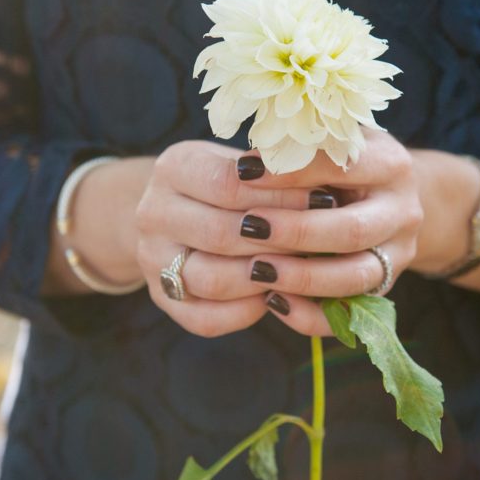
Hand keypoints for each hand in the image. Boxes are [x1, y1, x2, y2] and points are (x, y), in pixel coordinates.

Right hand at [135, 139, 327, 336]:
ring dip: (264, 279)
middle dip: (280, 241)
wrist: (174, 210)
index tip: (326, 199)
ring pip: (211, 279)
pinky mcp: (161, 297)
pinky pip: (204, 318)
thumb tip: (327, 187)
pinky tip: (276, 297)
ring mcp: (152, 259)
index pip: (230, 184)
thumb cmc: (226, 181)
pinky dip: (246, 312)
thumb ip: (275, 173)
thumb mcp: (241, 162)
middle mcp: (152, 212)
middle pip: (220, 234)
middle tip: (324, 243)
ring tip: (303, 270)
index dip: (282, 195)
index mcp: (174, 166)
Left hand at [200, 129, 424, 337]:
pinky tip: (273, 302)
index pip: (342, 167)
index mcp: (390, 164)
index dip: (291, 172)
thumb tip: (247, 164)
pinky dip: (310, 314)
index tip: (243, 173)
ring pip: (356, 276)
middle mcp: (402, 211)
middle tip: (248, 227)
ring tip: (256, 269)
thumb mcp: (334, 144)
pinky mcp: (385, 288)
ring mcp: (398, 254)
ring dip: (303, 277)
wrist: (392, 196)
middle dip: (296, 232)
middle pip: (352, 230)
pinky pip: (350, 313)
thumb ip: (302, 150)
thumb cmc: (346, 163)